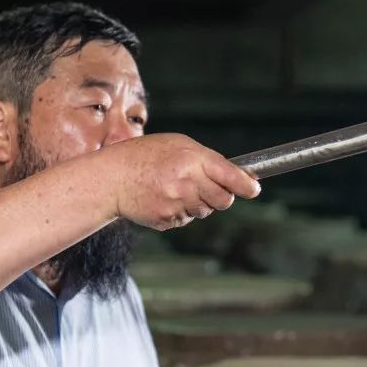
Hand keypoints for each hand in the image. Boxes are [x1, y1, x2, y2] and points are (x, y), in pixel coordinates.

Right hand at [101, 133, 260, 230]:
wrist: (112, 178)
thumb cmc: (146, 156)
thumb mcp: (177, 145)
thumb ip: (207, 159)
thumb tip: (239, 176)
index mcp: (192, 159)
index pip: (231, 176)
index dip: (247, 186)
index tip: (254, 189)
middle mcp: (187, 183)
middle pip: (224, 200)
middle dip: (223, 196)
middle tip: (211, 188)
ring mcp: (177, 204)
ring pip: (205, 211)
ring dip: (198, 202)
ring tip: (176, 188)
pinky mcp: (167, 220)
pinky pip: (186, 219)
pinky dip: (180, 211)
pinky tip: (164, 198)